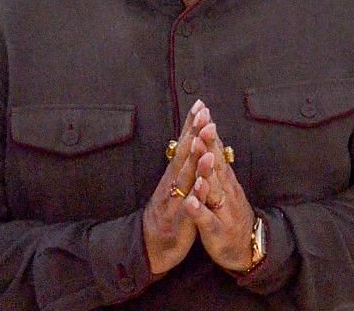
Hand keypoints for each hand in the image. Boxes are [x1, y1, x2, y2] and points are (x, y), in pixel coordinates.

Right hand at [143, 100, 205, 274]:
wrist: (149, 248)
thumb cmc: (166, 214)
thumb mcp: (173, 186)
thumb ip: (181, 165)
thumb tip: (187, 140)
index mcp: (174, 175)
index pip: (184, 145)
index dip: (192, 125)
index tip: (200, 104)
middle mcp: (172, 184)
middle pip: (184, 155)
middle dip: (194, 134)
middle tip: (204, 114)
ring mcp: (175, 201)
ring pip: (186, 178)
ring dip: (195, 160)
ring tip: (204, 143)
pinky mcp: (180, 221)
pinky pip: (188, 208)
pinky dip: (195, 196)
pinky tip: (202, 186)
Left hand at [181, 109, 256, 272]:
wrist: (247, 248)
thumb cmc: (230, 216)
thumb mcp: (224, 188)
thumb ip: (218, 166)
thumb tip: (212, 140)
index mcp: (224, 180)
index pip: (216, 151)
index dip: (209, 132)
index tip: (203, 110)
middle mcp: (226, 191)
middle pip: (216, 164)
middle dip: (209, 144)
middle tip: (204, 123)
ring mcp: (222, 210)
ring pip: (213, 188)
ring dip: (206, 171)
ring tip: (199, 153)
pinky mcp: (216, 230)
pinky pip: (206, 219)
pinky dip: (198, 210)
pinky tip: (190, 202)